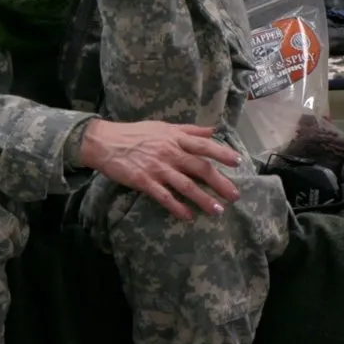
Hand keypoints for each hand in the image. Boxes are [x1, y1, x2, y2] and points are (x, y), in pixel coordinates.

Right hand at [78, 119, 242, 220]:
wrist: (105, 142)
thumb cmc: (136, 133)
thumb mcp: (164, 127)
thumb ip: (190, 130)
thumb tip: (213, 130)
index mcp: (176, 138)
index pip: (204, 146)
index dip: (222, 153)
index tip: (238, 162)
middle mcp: (170, 153)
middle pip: (200, 168)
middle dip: (219, 182)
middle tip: (234, 195)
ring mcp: (158, 168)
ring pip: (186, 185)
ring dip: (203, 199)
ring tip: (217, 210)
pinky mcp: (144, 182)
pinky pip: (165, 197)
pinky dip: (177, 207)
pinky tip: (189, 216)